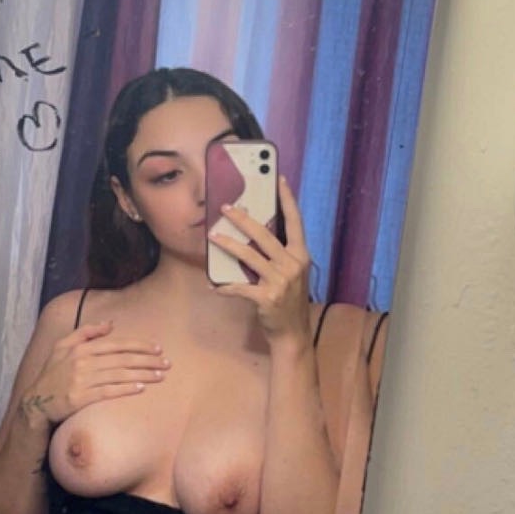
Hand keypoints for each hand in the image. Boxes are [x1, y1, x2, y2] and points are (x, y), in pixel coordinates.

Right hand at [19, 321, 168, 426]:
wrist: (36, 402)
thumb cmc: (52, 373)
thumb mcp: (62, 346)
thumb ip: (85, 332)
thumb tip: (110, 324)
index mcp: (81, 348)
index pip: (116, 344)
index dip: (139, 345)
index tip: (157, 348)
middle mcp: (83, 362)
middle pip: (122, 359)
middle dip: (147, 360)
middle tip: (167, 363)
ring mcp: (82, 380)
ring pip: (119, 375)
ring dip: (142, 375)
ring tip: (160, 376)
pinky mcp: (80, 397)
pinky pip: (108, 392)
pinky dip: (125, 389)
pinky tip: (140, 388)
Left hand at [210, 176, 312, 343]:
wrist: (293, 333)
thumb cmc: (289, 301)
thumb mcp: (292, 274)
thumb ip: (280, 255)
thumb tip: (256, 233)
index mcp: (301, 255)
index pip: (295, 222)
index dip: (287, 200)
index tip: (278, 180)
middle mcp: (292, 265)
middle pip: (264, 235)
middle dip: (243, 219)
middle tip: (226, 207)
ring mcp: (280, 281)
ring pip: (249, 256)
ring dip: (228, 245)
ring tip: (213, 236)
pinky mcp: (266, 297)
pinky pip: (240, 287)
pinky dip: (225, 286)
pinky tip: (214, 285)